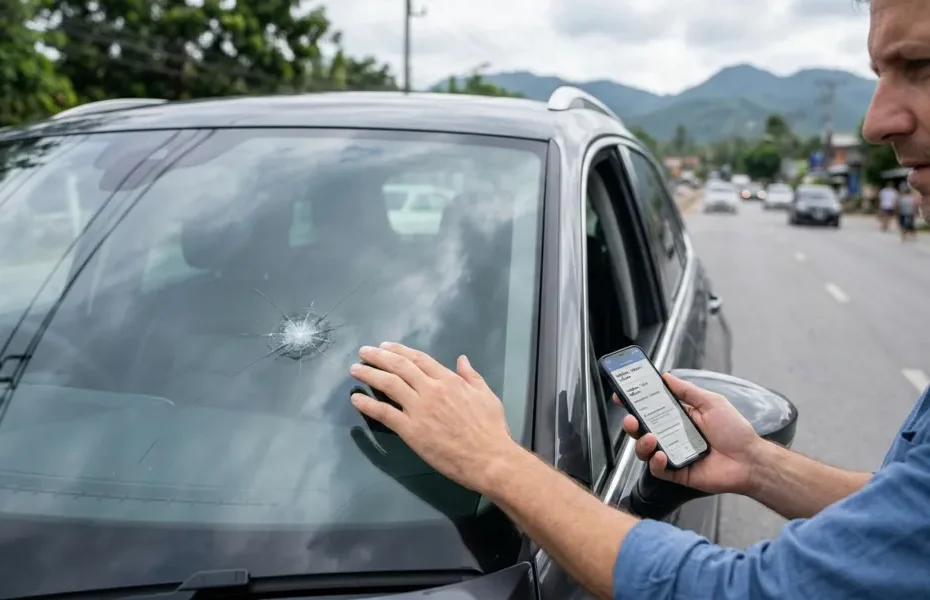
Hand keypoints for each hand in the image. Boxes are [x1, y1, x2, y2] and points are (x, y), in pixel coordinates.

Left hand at [349, 342, 521, 493]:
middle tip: (363, 352)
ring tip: (355, 370)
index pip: (419, 359)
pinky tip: (356, 399)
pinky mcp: (411, 430)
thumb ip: (471, 376)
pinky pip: (384, 413)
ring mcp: (419, 409)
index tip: (385, 346)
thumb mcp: (486, 395)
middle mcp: (431, 390)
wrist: (489, 458)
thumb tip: (462, 359)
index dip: (399, 350)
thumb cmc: (491, 429)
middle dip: (378, 357)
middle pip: (399, 367)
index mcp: (449, 380)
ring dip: (369, 374)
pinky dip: (367, 404)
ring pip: (388, 384)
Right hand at [619, 373, 764, 494]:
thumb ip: (687, 391)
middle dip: (631, 424)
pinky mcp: (677, 472)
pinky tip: (661, 455)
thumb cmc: (735, 430)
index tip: (621, 395)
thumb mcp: (711, 402)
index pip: (651, 408)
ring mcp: (674, 453)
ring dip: (642, 443)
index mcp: (679, 417)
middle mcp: (673, 435)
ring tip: (650, 438)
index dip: (635, 403)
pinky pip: (658, 469)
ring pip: (645, 449)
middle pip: (642, 429)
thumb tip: (666, 377)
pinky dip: (656, 462)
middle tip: (631, 420)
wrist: (750, 460)